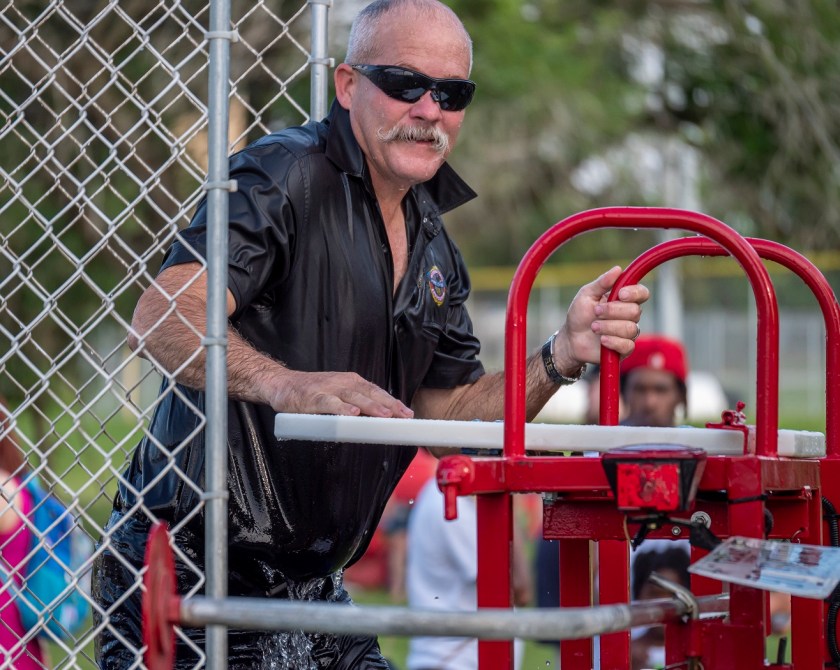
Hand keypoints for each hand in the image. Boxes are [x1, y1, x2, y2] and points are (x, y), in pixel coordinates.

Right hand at [263, 369, 413, 417]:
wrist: (281, 384)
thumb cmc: (311, 392)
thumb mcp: (337, 393)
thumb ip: (355, 403)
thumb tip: (377, 419)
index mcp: (351, 381)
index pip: (376, 391)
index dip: (393, 402)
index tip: (408, 413)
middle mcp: (342, 382)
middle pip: (370, 393)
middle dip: (389, 405)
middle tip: (404, 416)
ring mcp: (328, 389)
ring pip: (353, 397)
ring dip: (370, 406)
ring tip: (385, 415)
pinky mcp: (312, 398)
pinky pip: (329, 403)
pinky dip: (341, 408)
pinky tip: (352, 414)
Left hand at [553, 266, 648, 371]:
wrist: (571, 339)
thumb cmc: (579, 315)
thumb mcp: (586, 295)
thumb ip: (602, 283)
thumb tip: (618, 269)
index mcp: (623, 300)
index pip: (642, 293)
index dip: (635, 293)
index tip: (620, 294)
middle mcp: (629, 315)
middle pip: (635, 311)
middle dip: (613, 311)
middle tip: (596, 312)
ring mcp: (628, 333)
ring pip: (630, 329)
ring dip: (608, 326)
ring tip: (594, 327)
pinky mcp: (624, 349)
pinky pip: (627, 345)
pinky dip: (613, 341)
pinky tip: (602, 340)